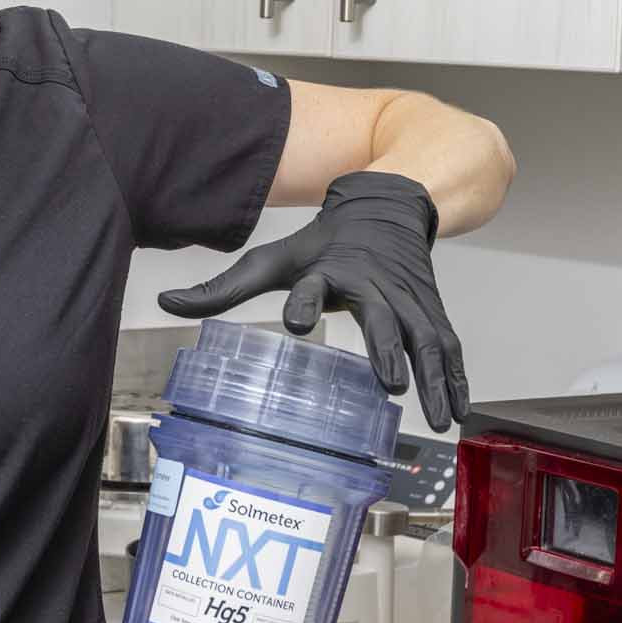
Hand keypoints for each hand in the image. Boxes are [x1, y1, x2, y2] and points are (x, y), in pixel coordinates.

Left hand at [159, 171, 468, 430]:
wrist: (389, 205)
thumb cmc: (326, 242)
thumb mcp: (273, 259)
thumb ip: (223, 288)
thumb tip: (165, 302)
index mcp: (330, 270)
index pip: (312, 286)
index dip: (304, 301)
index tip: (296, 321)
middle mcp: (374, 285)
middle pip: (383, 318)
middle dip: (387, 349)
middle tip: (391, 383)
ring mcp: (409, 300)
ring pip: (426, 340)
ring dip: (433, 379)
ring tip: (436, 417)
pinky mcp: (432, 311)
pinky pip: (448, 348)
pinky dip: (455, 380)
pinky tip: (456, 413)